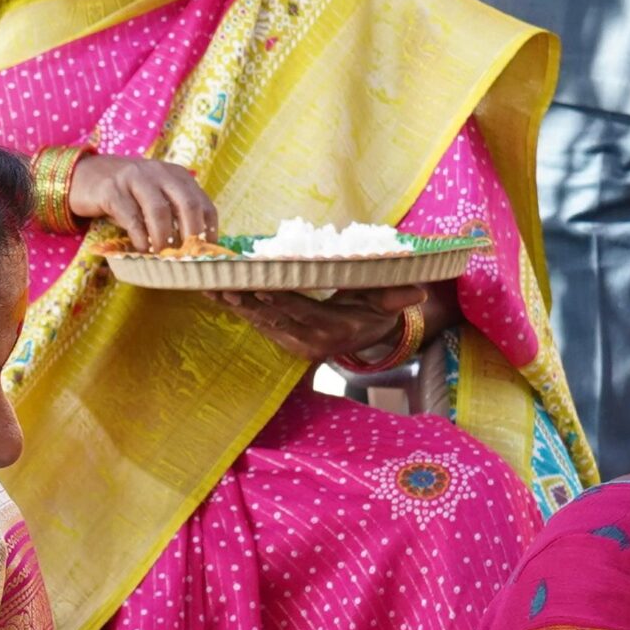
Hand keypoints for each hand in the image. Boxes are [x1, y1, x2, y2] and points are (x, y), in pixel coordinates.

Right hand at [67, 154, 217, 252]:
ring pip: (158, 210)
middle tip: (187, 257)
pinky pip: (131, 216)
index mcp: (175, 175)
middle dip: (190, 234)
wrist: (85, 176)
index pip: (202, 201)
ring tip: (163, 256)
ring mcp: (134, 178)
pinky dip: (139, 236)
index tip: (205, 252)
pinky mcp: (112, 190)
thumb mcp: (154, 196)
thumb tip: (193, 248)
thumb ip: (173, 213)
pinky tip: (142, 249)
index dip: (208, 228)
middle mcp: (158, 172)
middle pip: (186, 204)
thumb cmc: (126, 194)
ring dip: (164, 238)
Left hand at [216, 284, 422, 367]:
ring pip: (261, 323)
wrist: (370, 337)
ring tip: (210, 288)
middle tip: (222, 285)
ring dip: (235, 305)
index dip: (280, 300)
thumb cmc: (377, 311)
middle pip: (274, 319)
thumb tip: (419, 290)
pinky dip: (239, 308)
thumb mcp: (388, 302)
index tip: (259, 286)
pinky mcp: (284, 340)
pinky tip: (217, 294)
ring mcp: (294, 343)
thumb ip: (397, 296)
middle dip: (246, 302)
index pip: (302, 312)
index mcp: (332, 330)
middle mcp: (308, 341)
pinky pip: (258, 324)